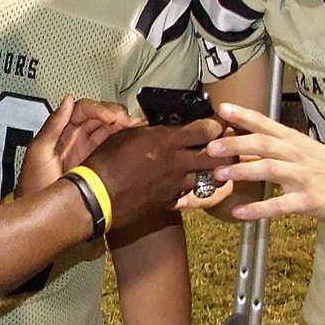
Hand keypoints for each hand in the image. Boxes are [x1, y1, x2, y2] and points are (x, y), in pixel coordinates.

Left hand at [16, 95, 139, 196]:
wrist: (42, 217)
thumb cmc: (35, 186)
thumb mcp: (39, 152)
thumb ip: (53, 125)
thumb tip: (68, 99)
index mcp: (62, 132)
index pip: (84, 110)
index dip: (100, 109)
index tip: (113, 117)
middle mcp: (76, 139)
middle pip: (100, 117)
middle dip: (116, 115)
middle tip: (130, 122)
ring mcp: (88, 152)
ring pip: (109, 131)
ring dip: (124, 126)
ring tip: (140, 127)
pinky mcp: (98, 167)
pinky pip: (113, 148)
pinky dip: (126, 140)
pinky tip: (137, 138)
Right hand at [84, 118, 226, 227]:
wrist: (97, 196)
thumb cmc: (106, 161)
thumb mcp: (126, 135)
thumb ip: (149, 131)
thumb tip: (159, 126)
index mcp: (167, 141)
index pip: (208, 130)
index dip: (217, 125)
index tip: (217, 123)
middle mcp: (177, 163)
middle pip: (219, 157)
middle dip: (227, 150)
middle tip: (224, 146)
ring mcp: (176, 184)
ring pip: (210, 178)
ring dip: (212, 170)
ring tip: (209, 165)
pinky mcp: (171, 201)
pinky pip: (190, 192)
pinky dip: (193, 186)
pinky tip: (185, 181)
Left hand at [205, 103, 324, 219]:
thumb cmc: (320, 162)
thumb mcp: (297, 145)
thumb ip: (268, 141)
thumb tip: (233, 137)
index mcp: (291, 139)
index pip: (265, 123)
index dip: (244, 115)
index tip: (222, 108)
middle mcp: (295, 154)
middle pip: (264, 144)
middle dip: (237, 144)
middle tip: (212, 147)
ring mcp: (301, 177)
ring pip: (270, 170)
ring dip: (243, 171)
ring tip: (219, 174)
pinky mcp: (307, 200)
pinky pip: (279, 205)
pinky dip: (258, 209)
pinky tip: (239, 213)